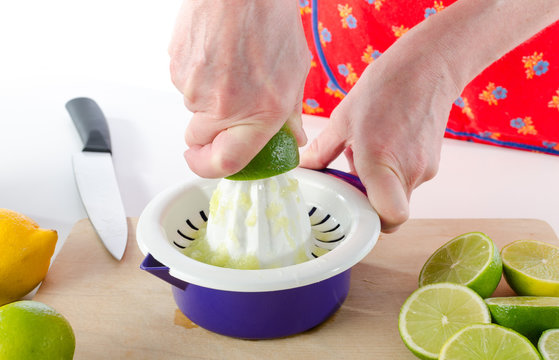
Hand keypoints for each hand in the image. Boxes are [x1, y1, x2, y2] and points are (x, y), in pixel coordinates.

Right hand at [169, 0, 309, 177]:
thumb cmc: (270, 21)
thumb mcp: (294, 72)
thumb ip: (290, 113)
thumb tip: (291, 137)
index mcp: (258, 114)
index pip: (224, 163)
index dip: (210, 169)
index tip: (207, 163)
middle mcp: (223, 107)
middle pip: (198, 140)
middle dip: (209, 130)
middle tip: (226, 106)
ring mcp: (195, 88)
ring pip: (192, 109)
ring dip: (206, 97)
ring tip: (228, 66)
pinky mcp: (176, 68)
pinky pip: (184, 84)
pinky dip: (197, 76)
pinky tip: (215, 55)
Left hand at [301, 26, 459, 232]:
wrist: (430, 66)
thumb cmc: (385, 87)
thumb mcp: (343, 118)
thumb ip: (322, 150)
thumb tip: (303, 167)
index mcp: (381, 163)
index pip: (390, 219)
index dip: (373, 223)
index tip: (354, 208)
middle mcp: (408, 172)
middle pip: (389, 211)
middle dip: (368, 202)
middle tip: (350, 179)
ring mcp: (425, 169)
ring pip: (398, 196)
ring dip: (379, 186)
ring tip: (366, 153)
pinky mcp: (433, 163)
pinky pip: (407, 180)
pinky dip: (393, 173)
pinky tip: (383, 146)